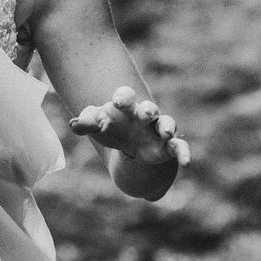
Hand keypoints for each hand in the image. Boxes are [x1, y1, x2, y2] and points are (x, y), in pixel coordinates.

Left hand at [69, 86, 190, 167]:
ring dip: (168, 127)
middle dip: (148, 110)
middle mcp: (146, 116)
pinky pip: (179, 148)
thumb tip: (74, 124)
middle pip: (149, 109)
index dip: (123, 98)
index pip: (126, 97)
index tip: (116, 101)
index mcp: (128, 107)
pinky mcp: (168, 147)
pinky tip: (186, 163)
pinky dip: (184, 154)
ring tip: (166, 132)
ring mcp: (159, 131)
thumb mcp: (97, 126)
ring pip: (167, 124)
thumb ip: (86, 123)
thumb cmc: (113, 129)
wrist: (131, 147)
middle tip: (145, 112)